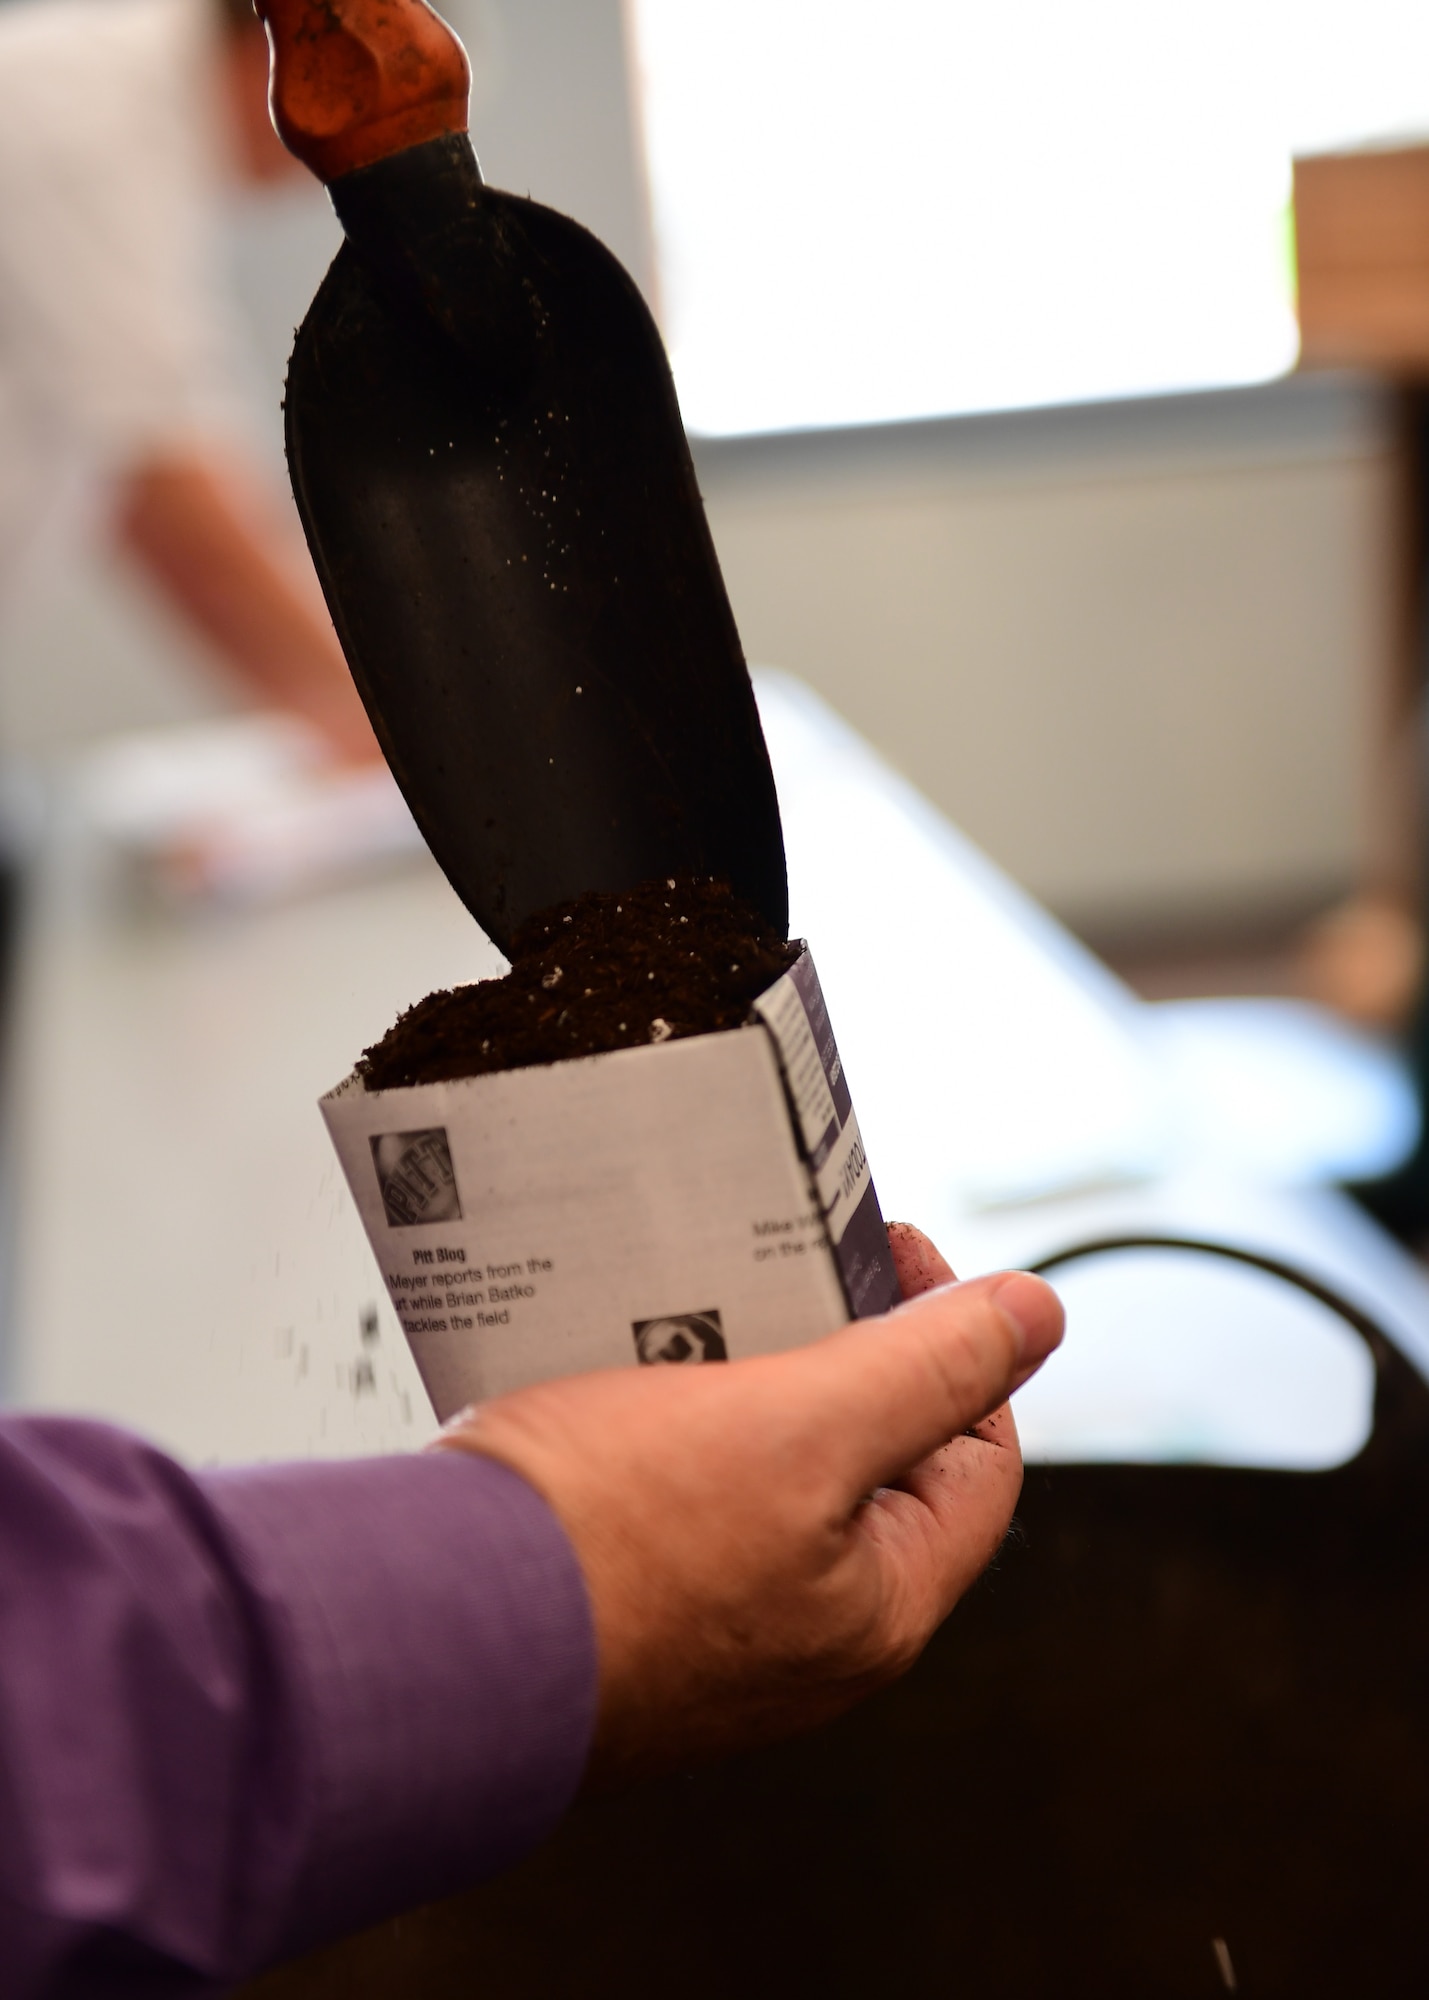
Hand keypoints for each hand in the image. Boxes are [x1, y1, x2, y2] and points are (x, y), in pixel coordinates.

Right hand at [434, 1224, 1062, 1781]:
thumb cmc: (606, 1551)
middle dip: (839, 1347)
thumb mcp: (806, 1430)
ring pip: (762, 1466)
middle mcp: (801, 1633)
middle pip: (868, 1458)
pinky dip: (664, 1414)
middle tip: (788, 1267)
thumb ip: (930, 1370)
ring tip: (701, 1301)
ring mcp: (705, 1623)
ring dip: (744, 1373)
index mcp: (878, 1608)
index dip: (957, 1340)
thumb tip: (1040, 1316)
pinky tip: (620, 1365)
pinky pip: (670, 1489)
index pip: (977, 1455)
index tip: (891, 1253)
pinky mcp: (616, 1601)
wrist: (413, 1631)